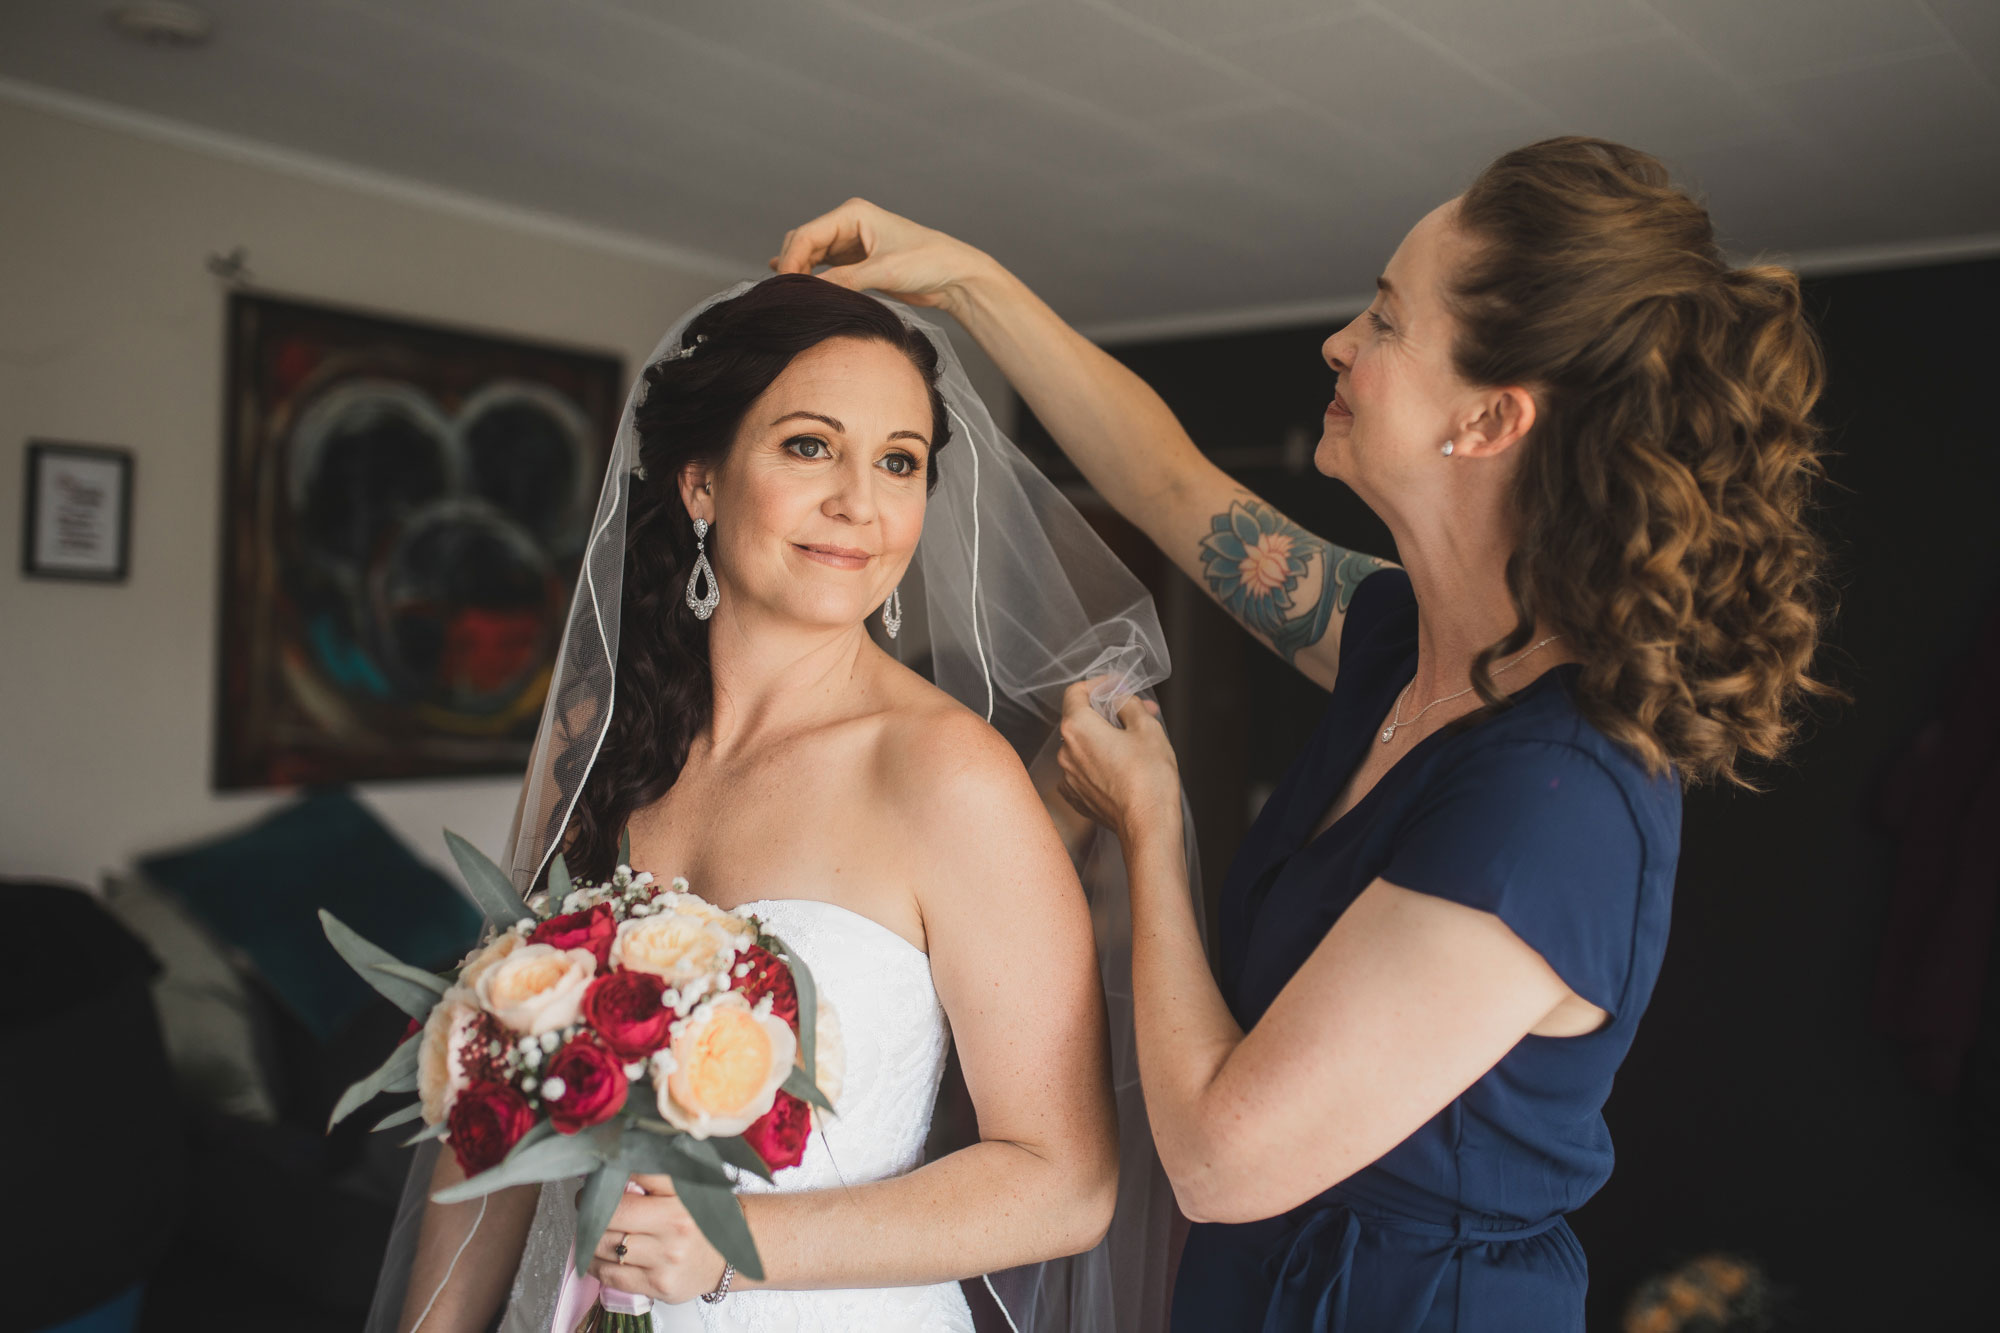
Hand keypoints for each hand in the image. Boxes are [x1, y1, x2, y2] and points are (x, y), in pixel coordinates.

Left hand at [586, 1175, 730, 1304]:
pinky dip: (597, 1264)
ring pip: (604, 1248)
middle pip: (610, 1219)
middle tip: (588, 1207)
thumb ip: (651, 1175)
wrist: (730, 1254)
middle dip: (591, 1212)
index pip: (627, 1188)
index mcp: (678, 1202)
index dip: (601, 1188)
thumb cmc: (702, 1217)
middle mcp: (673, 1232)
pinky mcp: (658, 1287)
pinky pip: (610, 1276)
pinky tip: (601, 1256)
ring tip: (596, 1232)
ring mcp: (665, 1263)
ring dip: (591, 1239)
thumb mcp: (685, 1187)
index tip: (594, 1188)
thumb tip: (613, 1167)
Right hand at [769, 198, 998, 313]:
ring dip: (800, 271)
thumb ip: (845, 280)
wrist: (954, 276)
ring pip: (811, 255)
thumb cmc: (926, 263)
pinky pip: (824, 267)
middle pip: (803, 242)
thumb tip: (810, 291)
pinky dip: (811, 275)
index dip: (791, 259)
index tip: (786, 286)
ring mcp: (851, 242)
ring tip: (789, 294)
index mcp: (853, 213)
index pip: (806, 234)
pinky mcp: (857, 261)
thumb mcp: (883, 272)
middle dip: (792, 265)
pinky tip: (796, 284)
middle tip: (787, 295)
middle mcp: (848, 223)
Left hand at [1055, 678, 1180, 845]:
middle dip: (1108, 712)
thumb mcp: (1147, 727)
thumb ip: (1128, 704)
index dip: (1098, 684)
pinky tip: (1122, 766)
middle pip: (1080, 719)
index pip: (1075, 692)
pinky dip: (1100, 762)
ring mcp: (1068, 777)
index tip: (1117, 686)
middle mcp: (1065, 752)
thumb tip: (1121, 698)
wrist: (1148, 826)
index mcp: (1077, 728)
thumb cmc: (1149, 778)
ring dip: (1105, 737)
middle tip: (1138, 712)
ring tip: (1135, 741)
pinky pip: (1084, 769)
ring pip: (1083, 745)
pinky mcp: (1076, 797)